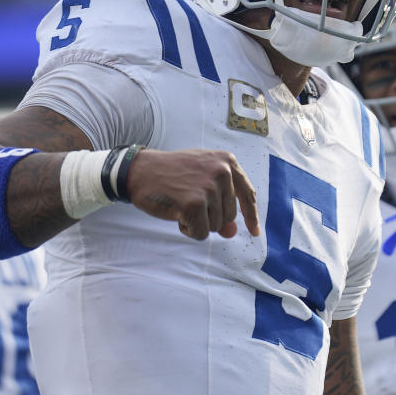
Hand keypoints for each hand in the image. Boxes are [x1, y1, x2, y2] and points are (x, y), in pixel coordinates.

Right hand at [126, 148, 259, 239]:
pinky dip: (188, 230)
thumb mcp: (200, 182)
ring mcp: (209, 188)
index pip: (247, 194)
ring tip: (180, 203)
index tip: (254, 231)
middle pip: (229, 216)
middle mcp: (222, 172)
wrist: (141, 171)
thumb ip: (220, 204)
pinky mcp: (195, 204)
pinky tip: (176, 213)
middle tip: (188, 202)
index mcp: (227, 161)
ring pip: (216, 226)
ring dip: (198, 223)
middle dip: (210, 218)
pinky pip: (201, 233)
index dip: (251, 215)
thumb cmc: (172, 175)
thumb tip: (232, 232)